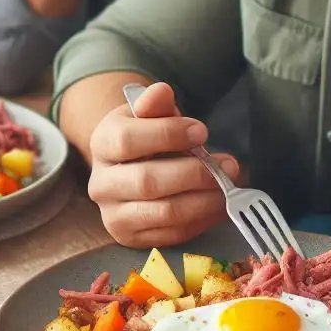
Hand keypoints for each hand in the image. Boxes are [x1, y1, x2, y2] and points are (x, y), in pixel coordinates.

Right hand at [87, 81, 241, 247]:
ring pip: (163, 212)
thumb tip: (161, 91)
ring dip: (204, 201)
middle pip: (147, 181)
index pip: (128, 140)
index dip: (168, 135)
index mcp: (102, 144)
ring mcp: (114, 215)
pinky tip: (219, 206)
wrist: (129, 167)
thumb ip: (155, 103)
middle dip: (194, 173)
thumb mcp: (149, 114)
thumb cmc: (145, 136)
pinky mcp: (132, 238)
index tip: (202, 131)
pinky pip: (171, 234)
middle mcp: (101, 184)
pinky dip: (201, 221)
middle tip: (230, 165)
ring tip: (228, 187)